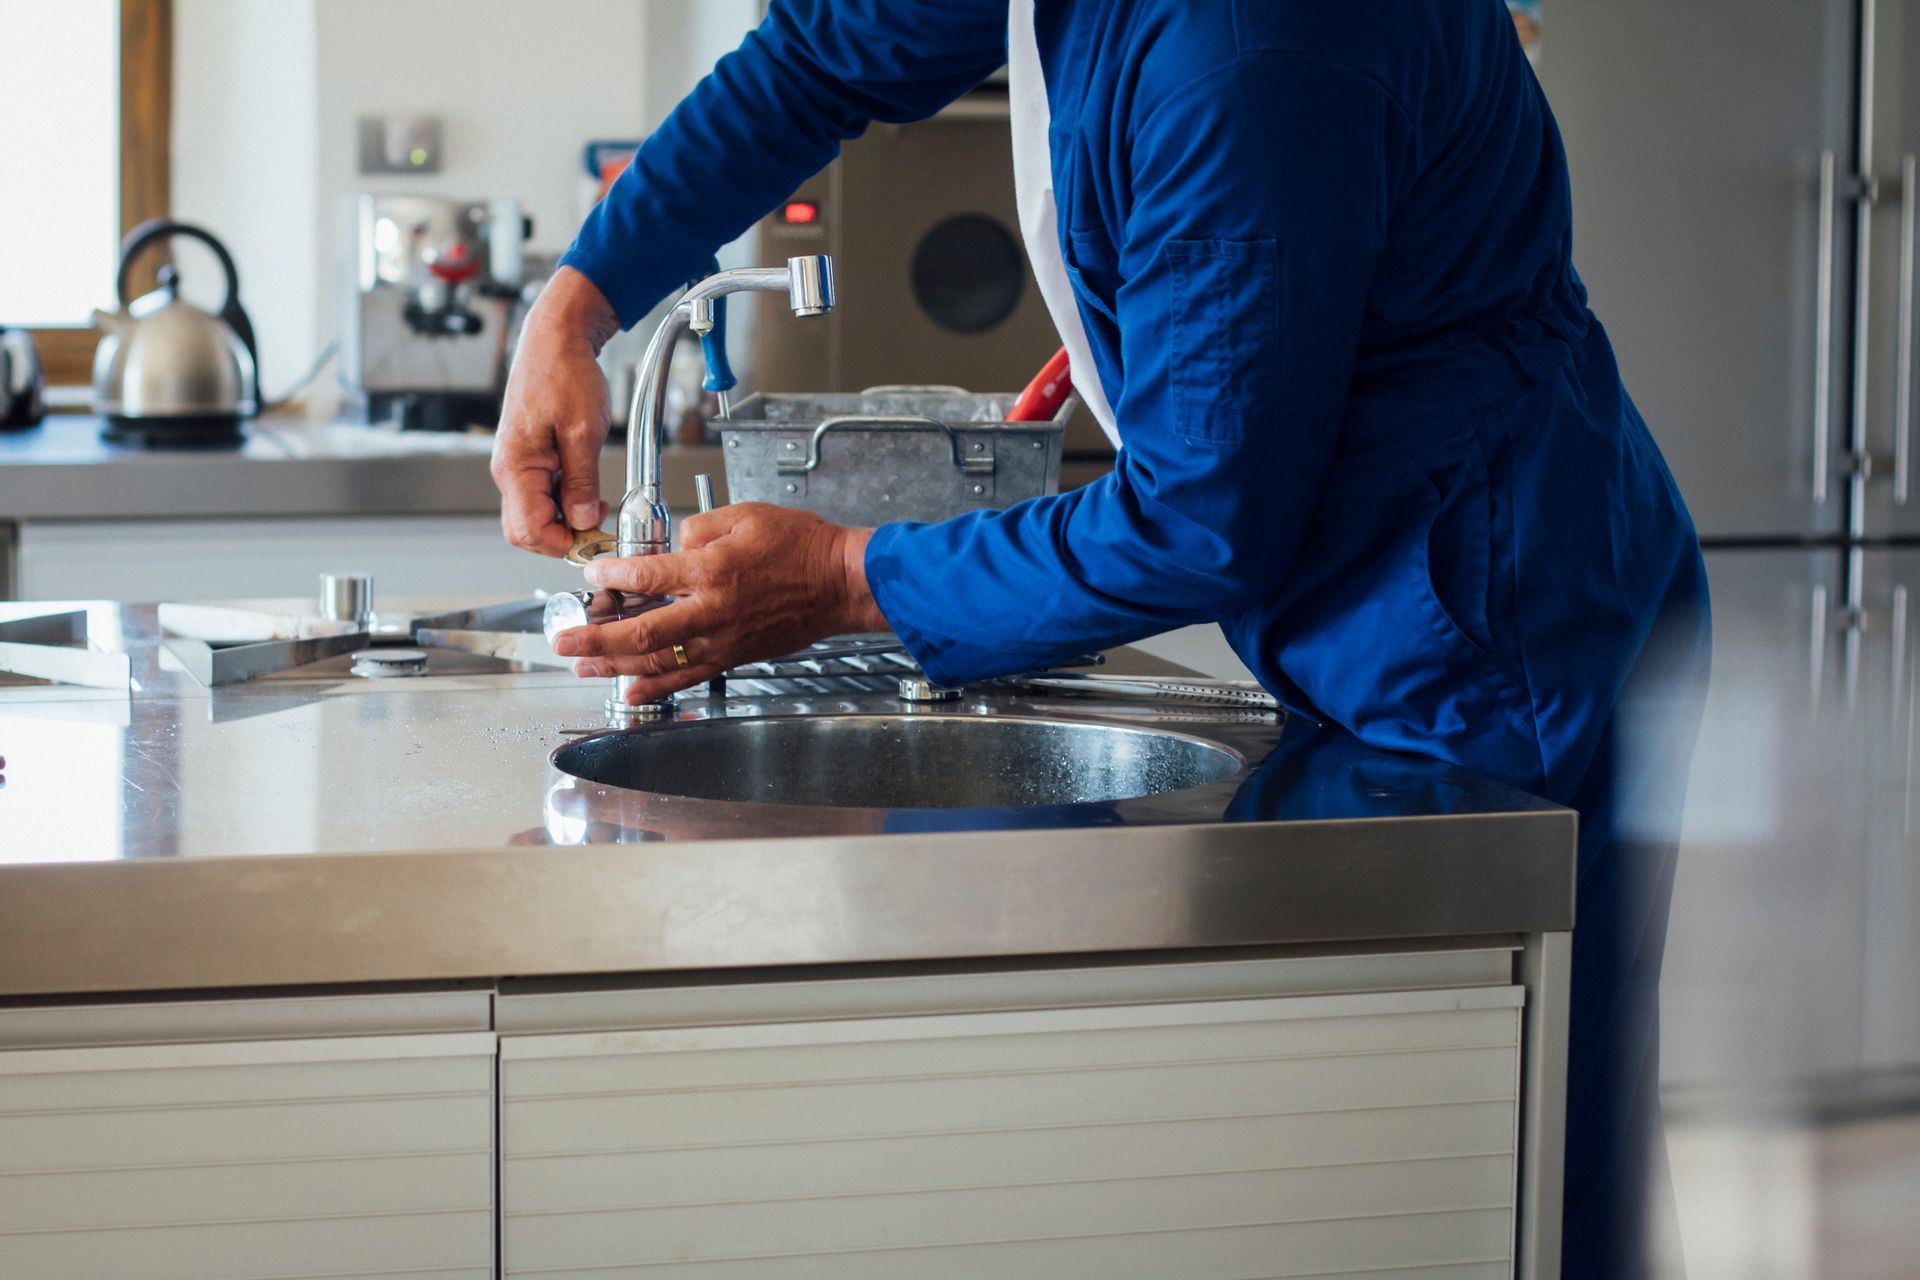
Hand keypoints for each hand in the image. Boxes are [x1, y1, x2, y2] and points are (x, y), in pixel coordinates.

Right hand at [491, 267, 621, 557]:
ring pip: (536, 515)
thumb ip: (582, 481)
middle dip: (563, 537)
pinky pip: (542, 495)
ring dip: (567, 519)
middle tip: (599, 526)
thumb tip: (585, 520)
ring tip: (598, 503)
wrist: (556, 338)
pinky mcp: (529, 459)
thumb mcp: (584, 431)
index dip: (565, 543)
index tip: (597, 537)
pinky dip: (565, 502)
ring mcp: (518, 466)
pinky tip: (588, 491)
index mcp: (515, 467)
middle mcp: (509, 471)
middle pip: (526, 530)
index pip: (529, 531)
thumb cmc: (564, 372)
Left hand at [552, 503, 889, 702]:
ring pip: (658, 661)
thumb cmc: (802, 547)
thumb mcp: (747, 515)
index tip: (592, 574)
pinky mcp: (733, 656)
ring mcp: (722, 639)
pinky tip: (630, 691)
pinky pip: (687, 677)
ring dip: (614, 666)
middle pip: (640, 633)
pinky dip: (656, 688)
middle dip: (595, 637)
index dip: (612, 575)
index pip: (647, 575)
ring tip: (583, 666)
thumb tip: (673, 545)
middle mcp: (712, 611)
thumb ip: (699, 528)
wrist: (840, 583)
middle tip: (563, 639)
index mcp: (713, 570)